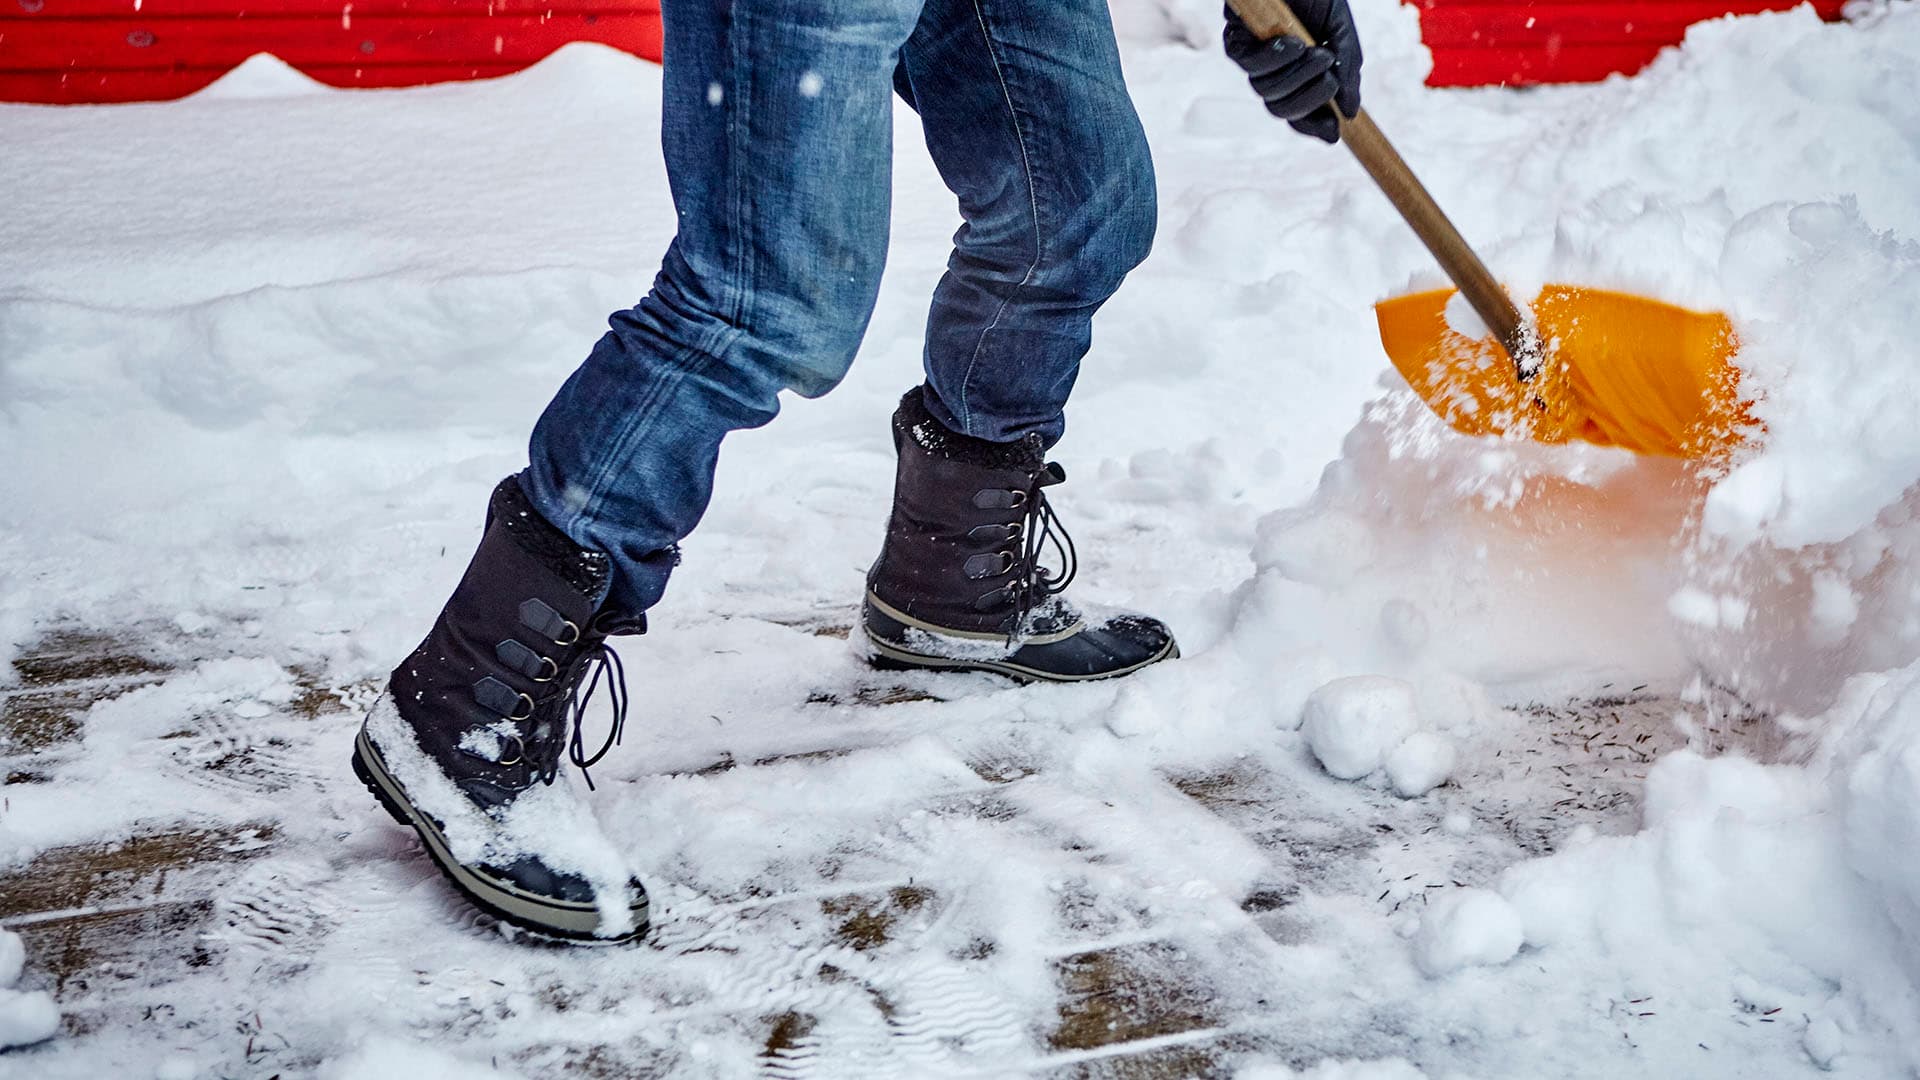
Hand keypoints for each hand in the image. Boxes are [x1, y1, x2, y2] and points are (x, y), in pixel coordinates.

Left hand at [1223, 1, 1362, 143]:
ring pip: (1265, 91)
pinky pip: (1247, 64)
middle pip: (1280, 108)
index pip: (1302, 113)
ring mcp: (1253, 56)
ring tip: (1318, 53)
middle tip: (1331, 80)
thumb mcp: (1341, 32)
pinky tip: (1291, 43)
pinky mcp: (1235, 38)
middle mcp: (1274, 70)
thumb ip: (1347, 71)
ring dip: (1296, 77)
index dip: (1315, 127)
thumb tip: (1351, 113)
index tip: (1334, 133)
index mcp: (1300, 73)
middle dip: (1308, 101)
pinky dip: (1272, 59)